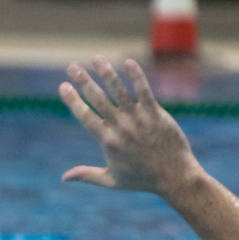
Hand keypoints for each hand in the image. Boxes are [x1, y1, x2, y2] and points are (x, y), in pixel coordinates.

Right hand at [59, 56, 202, 196]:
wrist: (175, 177)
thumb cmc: (142, 180)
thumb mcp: (112, 181)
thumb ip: (87, 175)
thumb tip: (64, 177)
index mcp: (108, 142)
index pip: (85, 117)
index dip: (73, 101)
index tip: (63, 86)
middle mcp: (121, 129)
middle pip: (98, 100)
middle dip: (83, 81)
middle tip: (72, 66)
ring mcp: (139, 120)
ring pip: (120, 92)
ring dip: (107, 74)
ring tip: (97, 58)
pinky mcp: (155, 114)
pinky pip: (144, 92)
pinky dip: (136, 77)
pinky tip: (128, 62)